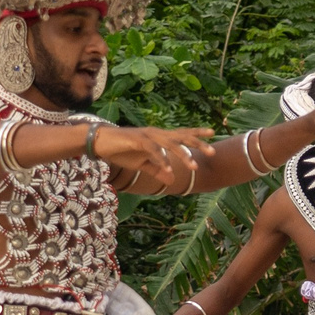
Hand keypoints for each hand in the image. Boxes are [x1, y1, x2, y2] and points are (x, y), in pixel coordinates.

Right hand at [95, 123, 217, 190]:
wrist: (101, 143)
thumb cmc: (122, 151)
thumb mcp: (142, 164)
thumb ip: (158, 170)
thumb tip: (172, 181)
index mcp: (159, 138)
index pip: (182, 134)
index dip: (197, 134)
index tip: (213, 134)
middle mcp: (156, 134)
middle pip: (181, 137)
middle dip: (198, 144)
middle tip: (213, 151)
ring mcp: (148, 135)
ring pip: (170, 143)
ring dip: (182, 155)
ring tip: (194, 165)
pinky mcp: (137, 139)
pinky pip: (153, 150)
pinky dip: (161, 159)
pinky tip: (168, 169)